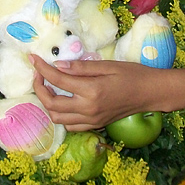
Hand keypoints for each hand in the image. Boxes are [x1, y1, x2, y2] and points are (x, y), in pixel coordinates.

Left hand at [30, 55, 159, 130]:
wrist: (151, 94)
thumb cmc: (132, 74)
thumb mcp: (106, 65)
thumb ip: (80, 67)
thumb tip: (57, 64)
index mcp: (91, 91)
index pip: (57, 79)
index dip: (41, 68)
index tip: (33, 58)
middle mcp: (88, 109)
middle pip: (51, 103)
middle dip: (39, 88)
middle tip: (39, 72)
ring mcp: (92, 120)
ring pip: (58, 118)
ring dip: (47, 102)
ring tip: (47, 85)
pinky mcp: (96, 124)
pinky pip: (70, 125)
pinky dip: (60, 114)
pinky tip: (63, 99)